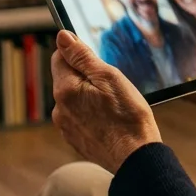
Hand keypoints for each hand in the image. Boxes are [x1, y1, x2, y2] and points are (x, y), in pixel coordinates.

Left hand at [50, 29, 161, 173]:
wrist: (136, 158)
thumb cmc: (127, 116)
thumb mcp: (109, 77)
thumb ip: (82, 56)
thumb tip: (62, 37)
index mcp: (65, 90)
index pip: (60, 57)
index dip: (78, 53)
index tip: (97, 60)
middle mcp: (59, 109)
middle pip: (66, 78)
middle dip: (85, 76)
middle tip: (111, 85)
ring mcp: (66, 127)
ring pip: (74, 98)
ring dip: (88, 95)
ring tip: (113, 105)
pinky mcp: (75, 139)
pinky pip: (79, 116)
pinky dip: (91, 114)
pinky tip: (109, 120)